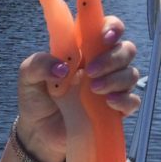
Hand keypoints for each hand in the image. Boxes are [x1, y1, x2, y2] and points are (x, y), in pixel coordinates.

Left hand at [16, 16, 140, 161]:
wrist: (38, 134)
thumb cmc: (36, 100)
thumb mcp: (28, 78)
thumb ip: (38, 64)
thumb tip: (62, 68)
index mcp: (84, 51)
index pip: (108, 29)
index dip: (113, 27)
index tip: (105, 36)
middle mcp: (102, 66)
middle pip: (126, 50)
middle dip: (113, 58)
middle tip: (90, 72)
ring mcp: (110, 89)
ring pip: (131, 74)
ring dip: (116, 79)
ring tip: (94, 89)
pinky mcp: (114, 112)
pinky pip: (132, 101)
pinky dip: (124, 100)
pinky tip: (109, 103)